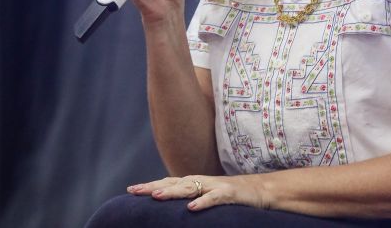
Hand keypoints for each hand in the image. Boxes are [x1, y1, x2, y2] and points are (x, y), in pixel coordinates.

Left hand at [127, 174, 268, 211]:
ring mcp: (215, 186)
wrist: (260, 190)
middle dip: (153, 187)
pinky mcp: (229, 193)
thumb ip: (191, 198)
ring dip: (172, 192)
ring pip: (190, 188)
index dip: (150, 185)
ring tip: (156, 196)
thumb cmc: (231, 195)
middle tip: (134, 191)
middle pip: (174, 183)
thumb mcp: (207, 197)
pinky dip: (203, 203)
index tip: (130, 190)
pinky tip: (191, 209)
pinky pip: (214, 199)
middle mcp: (202, 181)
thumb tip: (172, 207)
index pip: (168, 182)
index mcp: (195, 183)